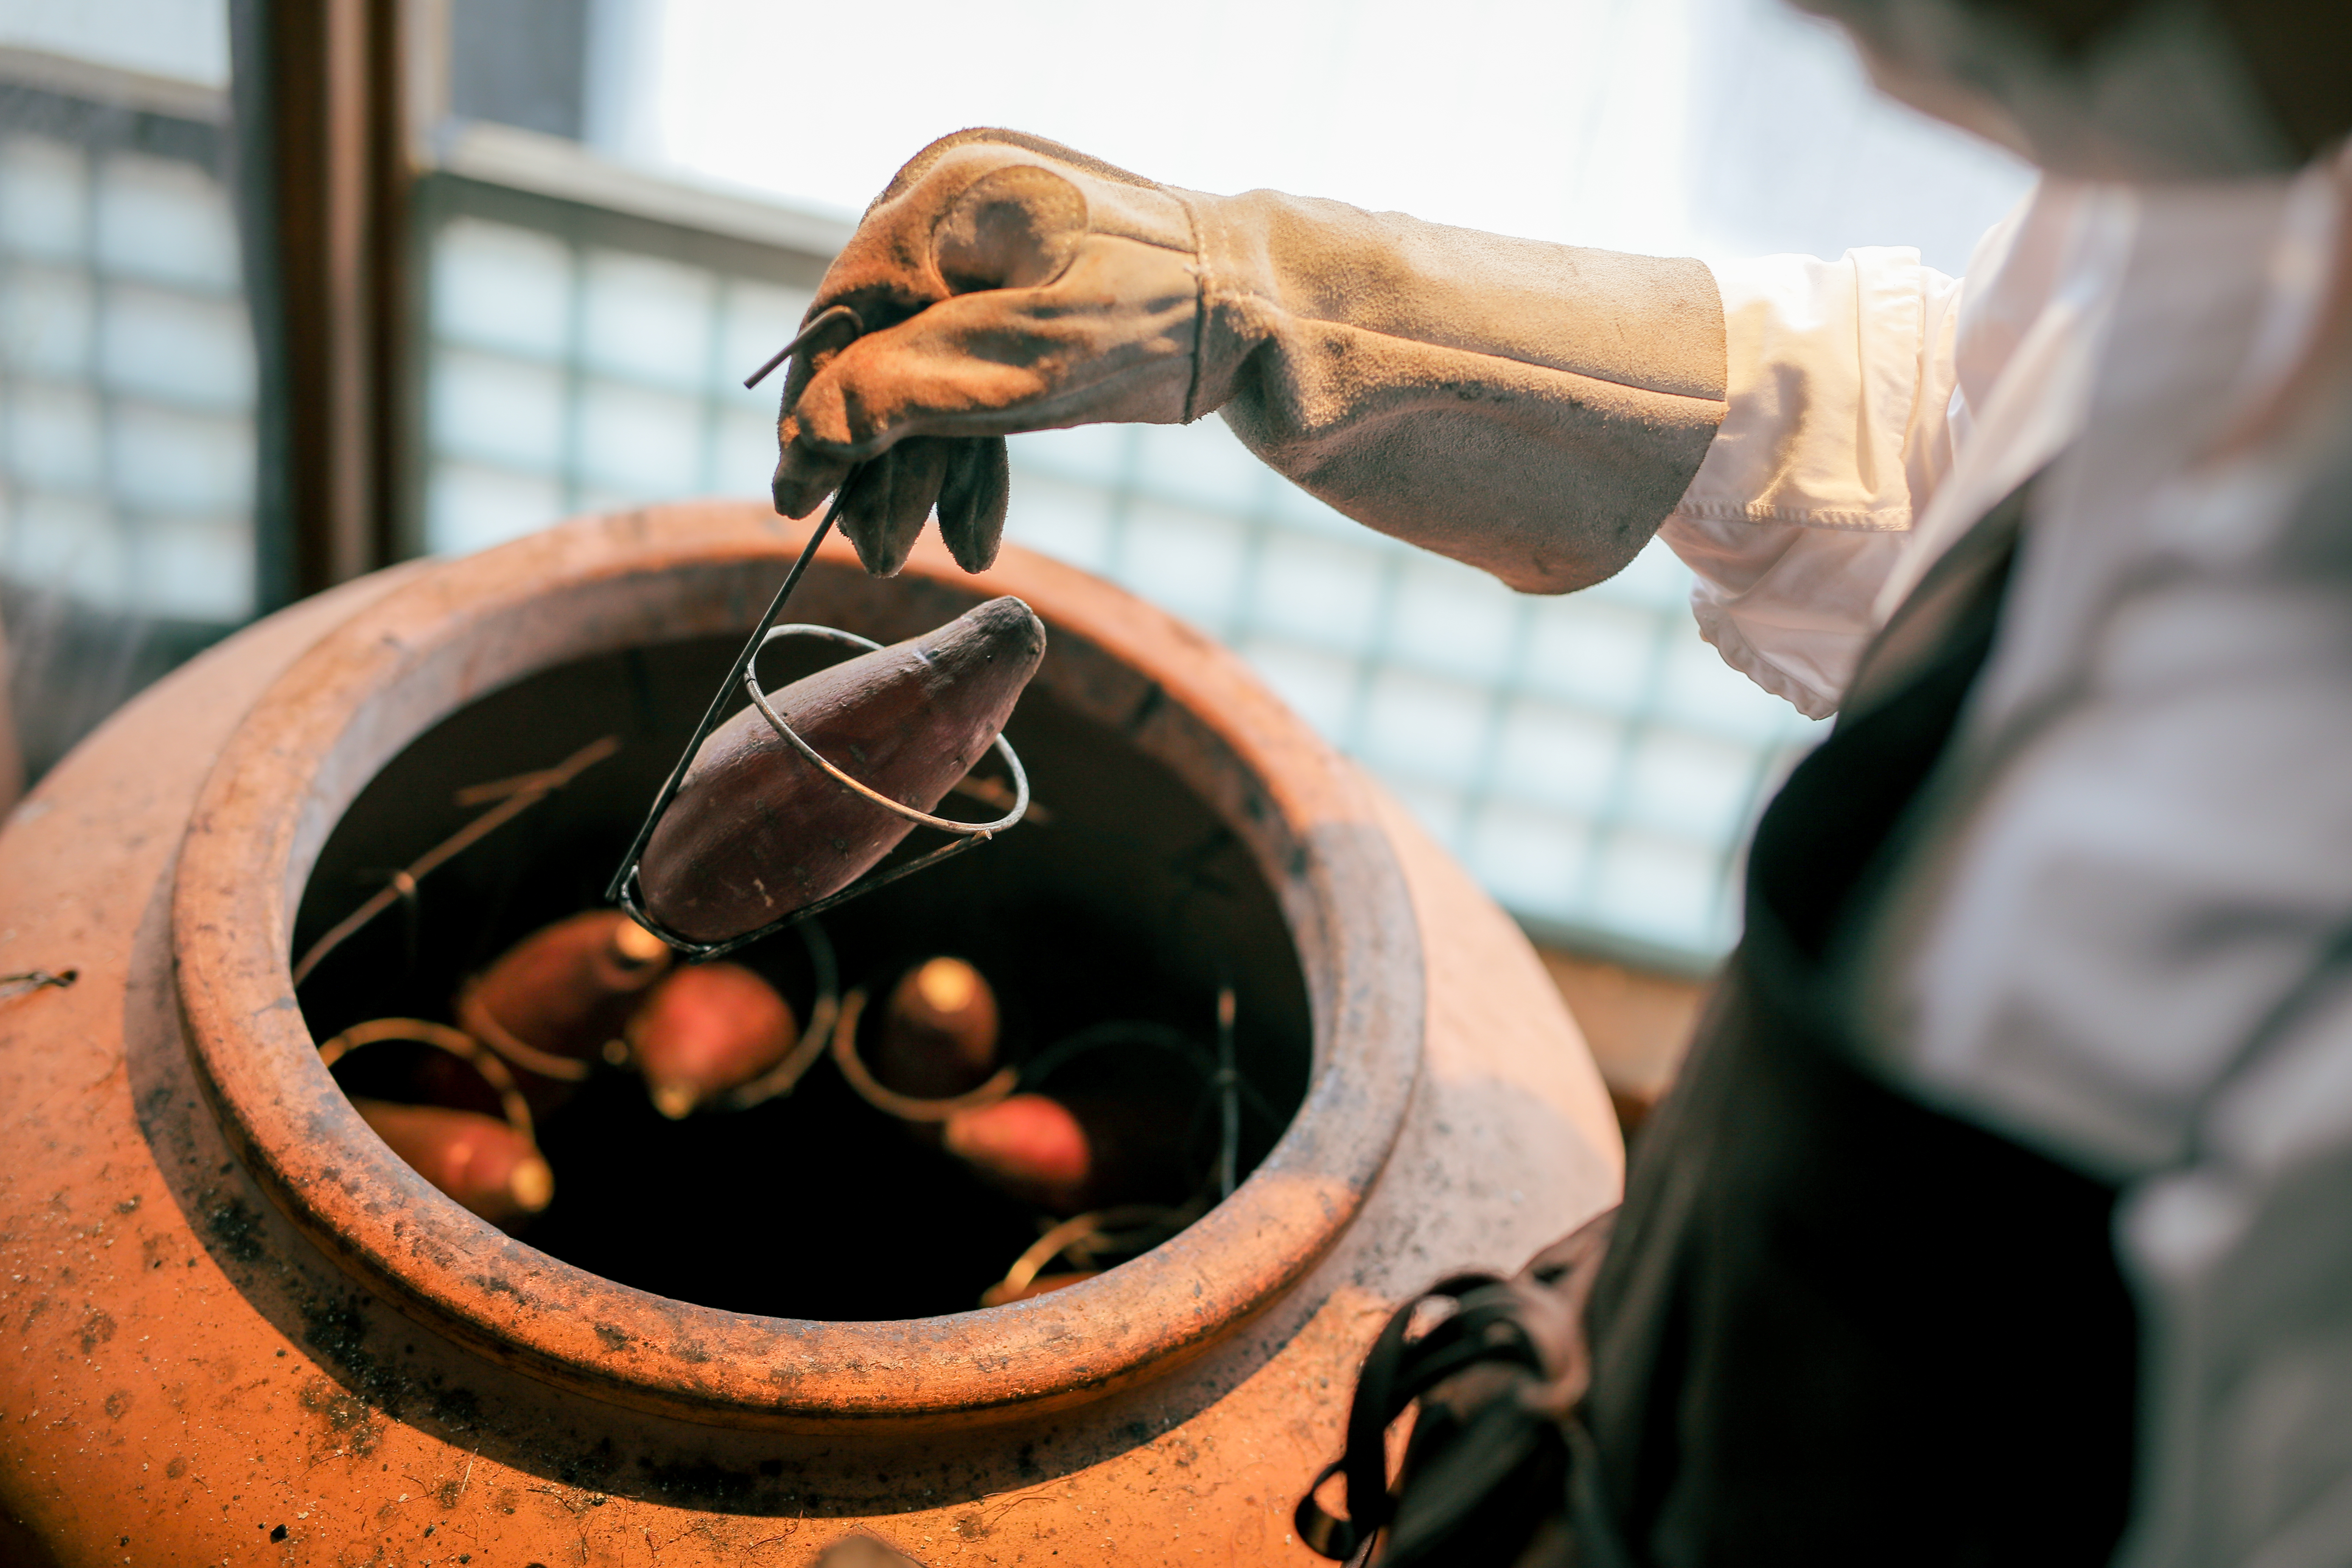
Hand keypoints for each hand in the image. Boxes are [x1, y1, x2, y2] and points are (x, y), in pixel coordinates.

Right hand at [771, 131, 1202, 575]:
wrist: (1266, 309)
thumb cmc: (1156, 322)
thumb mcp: (1026, 366)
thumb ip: (908, 395)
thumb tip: (804, 441)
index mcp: (942, 198)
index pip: (842, 316)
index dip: (815, 414)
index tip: (795, 500)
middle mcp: (949, 208)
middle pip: (879, 349)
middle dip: (881, 459)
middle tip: (876, 555)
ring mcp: (981, 246)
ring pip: (924, 369)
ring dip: (923, 469)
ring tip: (918, 555)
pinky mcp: (1015, 287)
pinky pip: (968, 367)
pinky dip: (969, 447)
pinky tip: (972, 529)